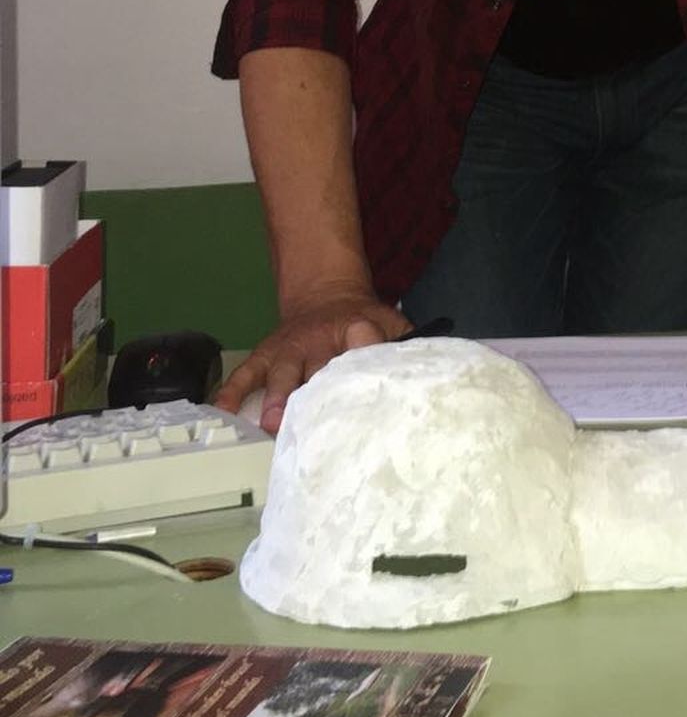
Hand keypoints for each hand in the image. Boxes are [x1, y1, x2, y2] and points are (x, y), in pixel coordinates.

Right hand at [214, 291, 411, 433]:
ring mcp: (290, 348)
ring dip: (278, 396)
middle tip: (312, 421)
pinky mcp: (267, 354)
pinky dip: (233, 391)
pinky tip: (222, 411)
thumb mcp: (392, 322)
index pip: (364, 340)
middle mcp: (321, 341)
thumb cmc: (364, 321)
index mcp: (357, 330)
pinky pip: (247, 372)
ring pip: (283, 372)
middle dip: (316, 394)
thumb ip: (407, 345)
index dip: (365, 354)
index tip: (368, 378)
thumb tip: (432, 370)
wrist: (326, 294)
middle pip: (319, 366)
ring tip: (272, 421)